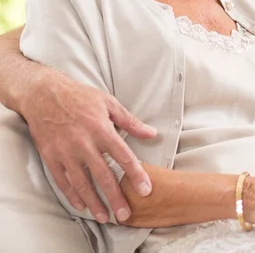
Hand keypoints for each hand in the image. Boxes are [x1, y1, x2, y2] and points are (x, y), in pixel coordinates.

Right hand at [20, 68, 156, 223]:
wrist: (45, 94)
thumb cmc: (81, 97)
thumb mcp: (109, 103)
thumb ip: (130, 122)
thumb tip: (151, 133)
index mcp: (102, 129)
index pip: (123, 156)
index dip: (135, 175)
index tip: (145, 190)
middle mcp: (84, 143)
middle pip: (103, 175)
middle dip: (115, 197)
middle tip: (125, 215)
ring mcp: (66, 152)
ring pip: (82, 183)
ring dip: (94, 202)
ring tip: (105, 217)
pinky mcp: (51, 157)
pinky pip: (63, 181)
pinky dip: (72, 195)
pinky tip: (82, 205)